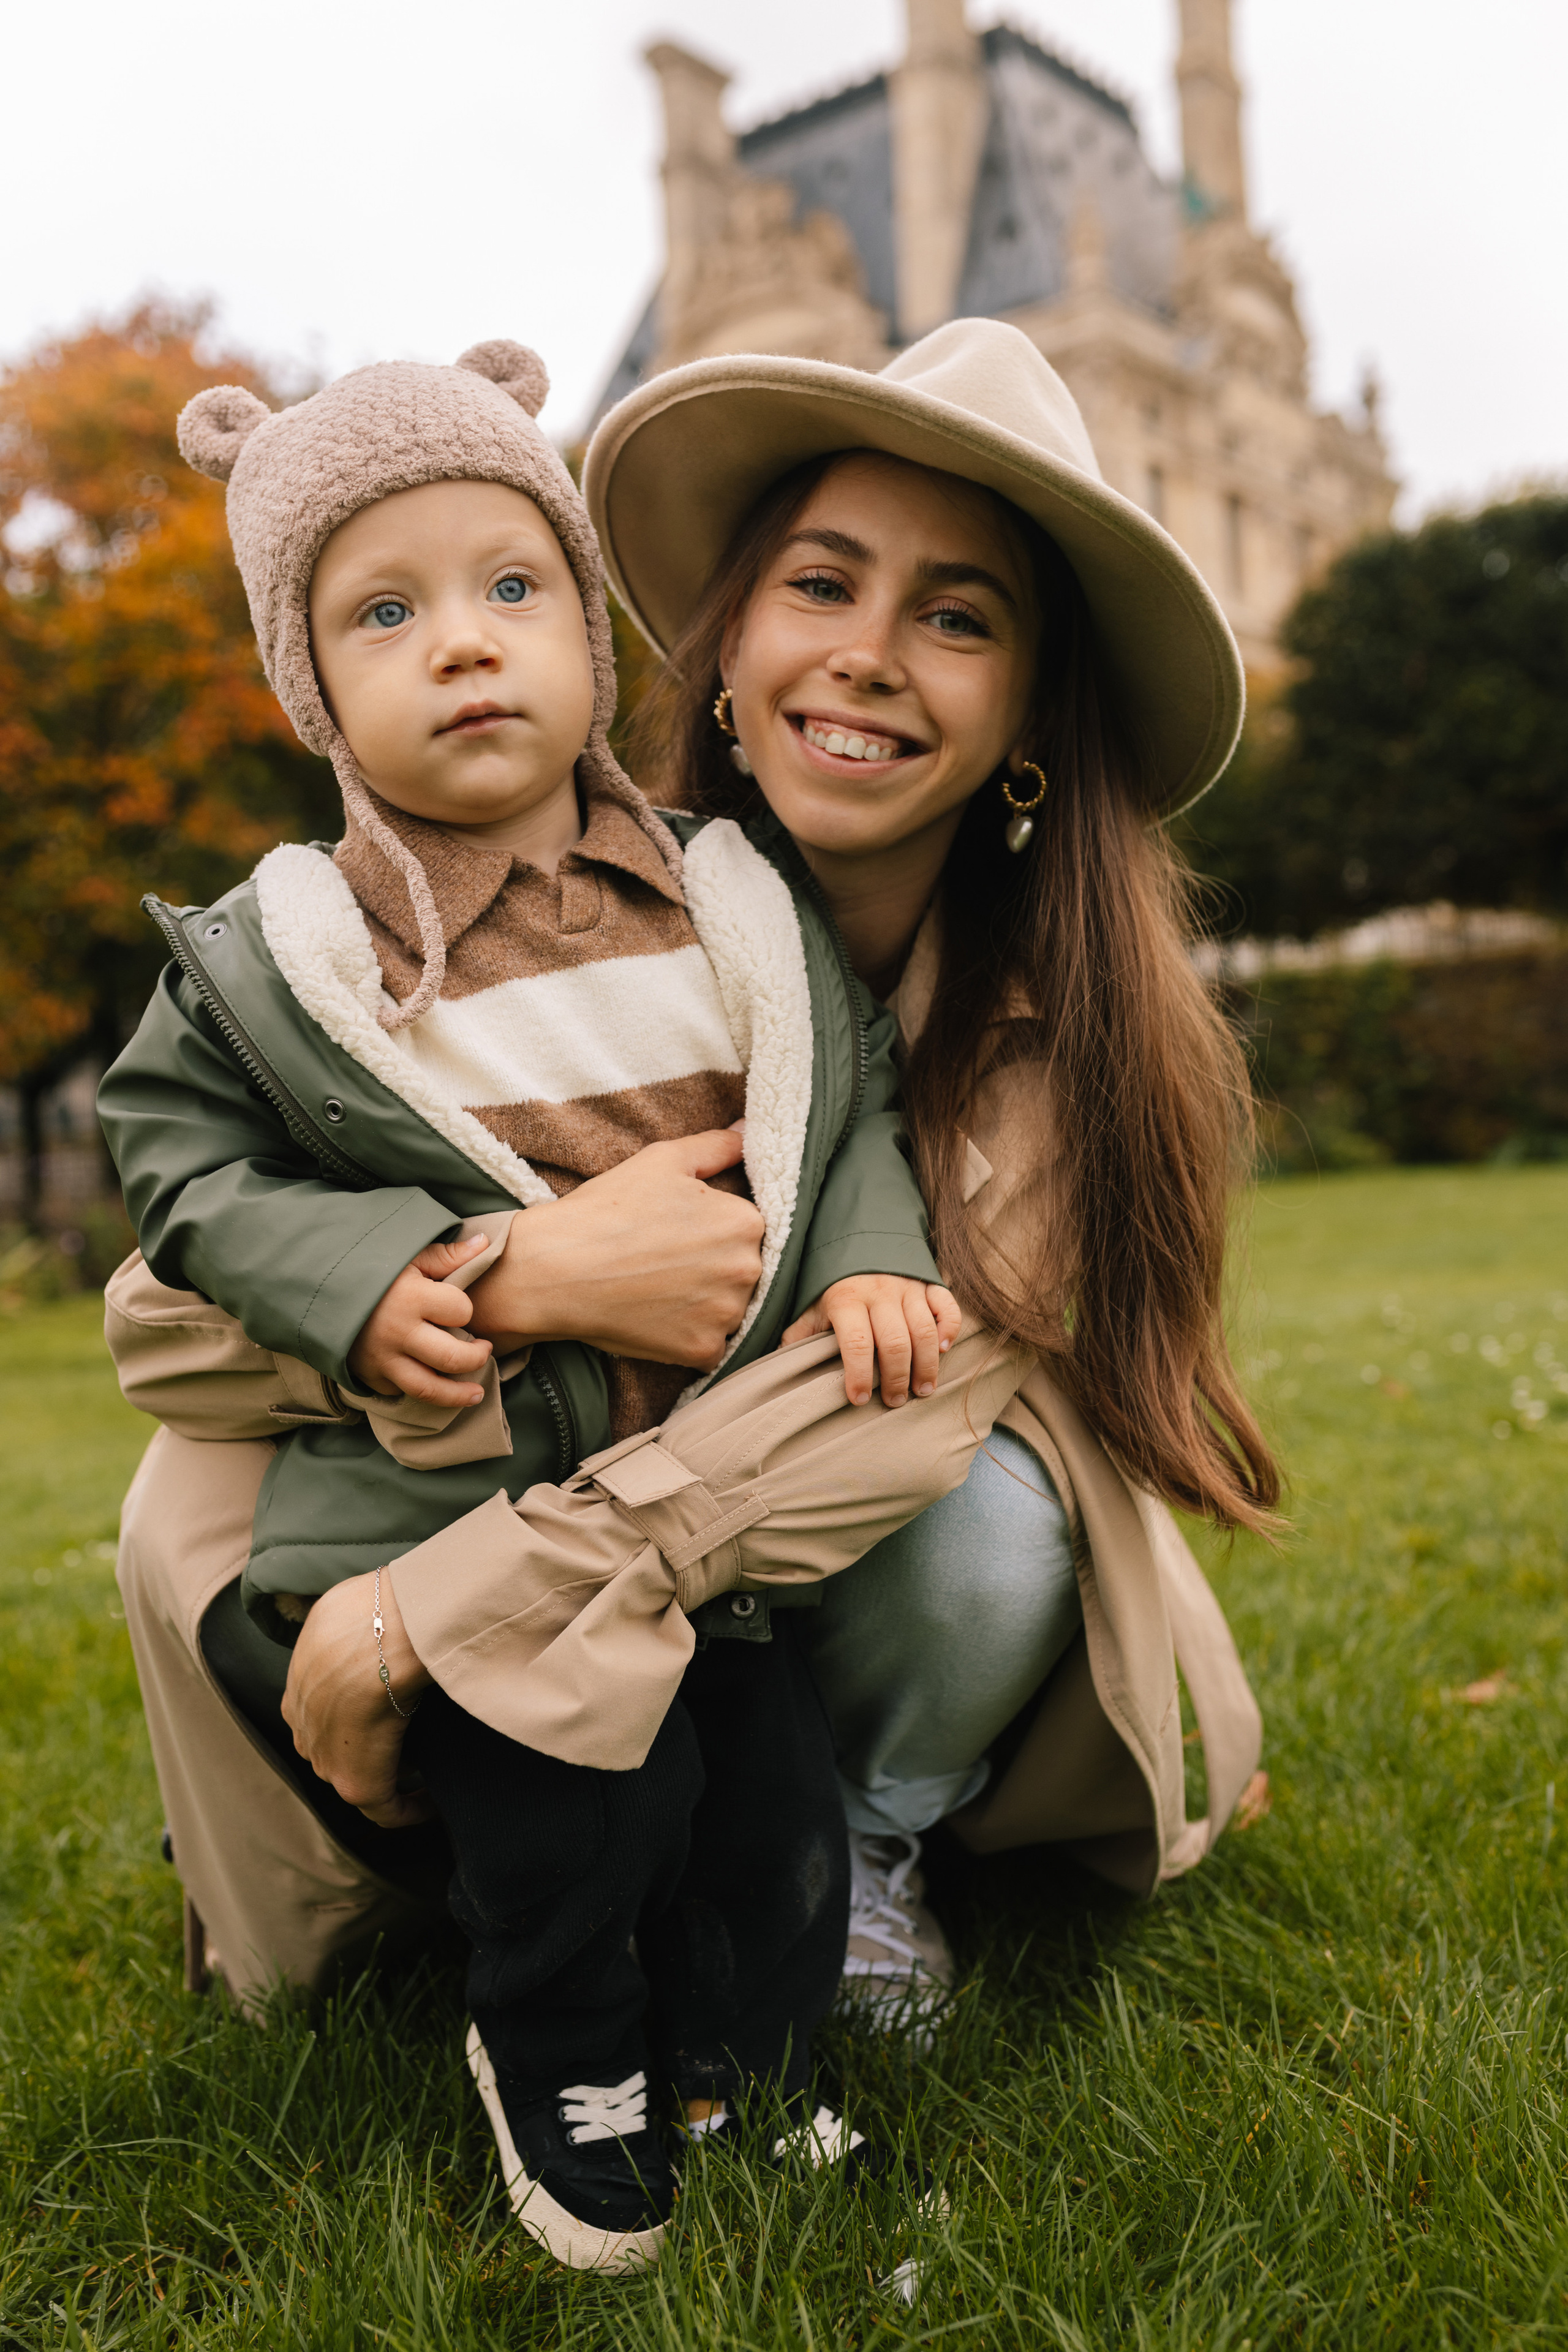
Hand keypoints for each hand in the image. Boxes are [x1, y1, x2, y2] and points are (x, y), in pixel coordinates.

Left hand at [280, 1571, 434, 1826]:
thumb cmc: (370, 1612)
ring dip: (388, 1773)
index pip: (320, 1713)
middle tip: (407, 1742)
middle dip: (367, 1747)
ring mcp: (326, 1758)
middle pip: (333, 1747)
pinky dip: (408, 1808)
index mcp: (297, 1689)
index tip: (382, 1716)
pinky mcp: (357, 1784)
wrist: (385, 1632)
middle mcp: (304, 1728)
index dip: (350, 1718)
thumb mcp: (340, 1610)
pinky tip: (433, 1801)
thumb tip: (364, 1620)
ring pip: (358, 1774)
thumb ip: (342, 1626)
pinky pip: (385, 1808)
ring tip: (424, 1770)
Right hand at [347, 1233, 494, 1404]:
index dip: (465, 1309)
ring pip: (429, 1389)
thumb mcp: (408, 1256)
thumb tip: (484, 1242)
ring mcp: (382, 1358)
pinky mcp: (368, 1375)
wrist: (317, 1287)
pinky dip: (419, 1390)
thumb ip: (447, 1255)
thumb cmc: (369, 1267)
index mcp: (411, 1297)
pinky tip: (433, 1384)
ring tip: (476, 1393)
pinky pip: (401, 1391)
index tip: (460, 1307)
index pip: (461, 1311)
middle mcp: (398, 1332)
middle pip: (453, 1359)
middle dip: (478, 1357)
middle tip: (484, 1349)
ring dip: (458, 1395)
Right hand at [467, 1130, 764, 1368]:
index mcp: (745, 1221)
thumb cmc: (606, 1211)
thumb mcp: (662, 1161)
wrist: (553, 1270)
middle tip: (666, 1261)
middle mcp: (747, 1269)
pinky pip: (712, 1345)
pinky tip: (657, 1315)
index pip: (751, 1229)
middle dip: (715, 1267)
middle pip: (745, 1271)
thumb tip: (749, 1131)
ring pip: (731, 1310)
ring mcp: (727, 1314)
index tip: (683, 1234)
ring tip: (659, 1288)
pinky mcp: (705, 1350)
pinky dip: (689, 1334)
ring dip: (706, 1303)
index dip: (715, 1230)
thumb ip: (717, 1146)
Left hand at [782, 1276, 961, 1407]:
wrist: (859, 1239)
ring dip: (926, 1364)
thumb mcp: (811, 1306)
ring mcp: (908, 1287)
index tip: (858, 1399)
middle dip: (896, 1378)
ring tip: (922, 1390)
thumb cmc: (833, 1285)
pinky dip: (949, 1329)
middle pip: (894, 1342)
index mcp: (846, 1299)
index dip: (859, 1374)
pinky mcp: (929, 1283)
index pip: (856, 1343)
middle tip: (895, 1401)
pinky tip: (942, 1350)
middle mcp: (880, 1292)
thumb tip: (779, 1365)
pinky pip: (947, 1307)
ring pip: (924, 1330)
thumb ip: (800, 1334)